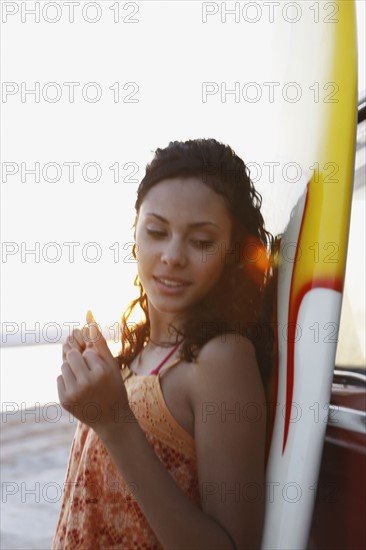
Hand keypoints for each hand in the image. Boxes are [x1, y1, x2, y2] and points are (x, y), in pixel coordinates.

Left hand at [57, 310, 130, 438]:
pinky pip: (59, 379)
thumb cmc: (113, 385)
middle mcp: (86, 383)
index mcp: (101, 373)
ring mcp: (74, 394)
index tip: (102, 373)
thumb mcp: (111, 362)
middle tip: (90, 374)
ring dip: (73, 370)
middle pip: (72, 356)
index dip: (95, 360)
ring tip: (85, 382)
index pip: (88, 352)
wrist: (111, 418)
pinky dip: (67, 382)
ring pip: (64, 366)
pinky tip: (79, 391)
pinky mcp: (65, 401)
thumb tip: (88, 312)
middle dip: (80, 361)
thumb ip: (98, 338)